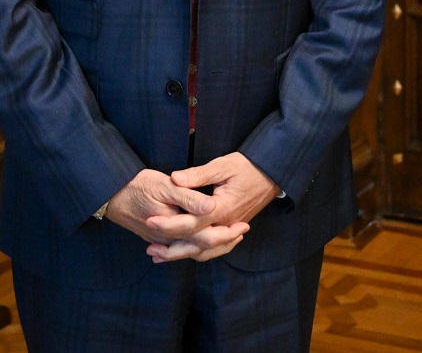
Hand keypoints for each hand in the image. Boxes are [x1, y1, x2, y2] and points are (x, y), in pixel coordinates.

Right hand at [103, 170, 244, 258]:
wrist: (109, 195)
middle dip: (224, 242)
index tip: (243, 225)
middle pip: (202, 248)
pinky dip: (197, 246)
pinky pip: (181, 248)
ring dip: (212, 246)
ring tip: (230, 236)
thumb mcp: (164, 185)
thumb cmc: (136, 185)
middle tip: (242, 231)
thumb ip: (188, 197)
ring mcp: (162, 242)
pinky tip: (204, 240)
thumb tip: (211, 208)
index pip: (207, 237)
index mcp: (174, 226)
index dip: (227, 233)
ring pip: (192, 251)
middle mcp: (169, 239)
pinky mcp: (157, 240)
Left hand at [145, 153, 280, 262]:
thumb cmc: (247, 167)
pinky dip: (196, 253)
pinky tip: (181, 251)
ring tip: (159, 255)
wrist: (272, 173)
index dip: (169, 224)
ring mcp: (229, 229)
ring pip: (204, 251)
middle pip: (196, 244)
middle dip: (171, 249)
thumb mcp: (222, 165)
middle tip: (149, 250)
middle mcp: (226, 224)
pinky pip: (213, 249)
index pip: (191, 222)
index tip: (150, 221)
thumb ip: (197, 174)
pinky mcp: (230, 229)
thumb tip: (175, 178)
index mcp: (222, 208)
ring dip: (181, 255)